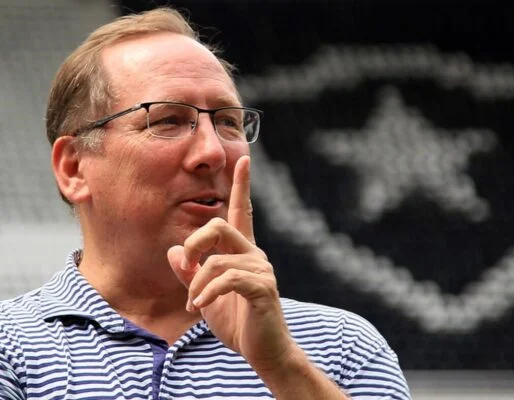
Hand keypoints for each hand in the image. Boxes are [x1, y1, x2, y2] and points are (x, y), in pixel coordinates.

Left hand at [167, 155, 294, 372]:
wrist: (263, 351)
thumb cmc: (237, 322)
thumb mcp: (204, 296)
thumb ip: (189, 274)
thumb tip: (174, 251)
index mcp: (243, 252)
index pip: (242, 212)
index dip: (242, 185)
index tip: (245, 159)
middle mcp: (255, 254)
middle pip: (219, 226)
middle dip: (194, 244)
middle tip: (185, 267)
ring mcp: (261, 269)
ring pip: (216, 260)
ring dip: (196, 283)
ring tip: (193, 303)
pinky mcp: (262, 287)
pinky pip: (227, 278)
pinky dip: (207, 292)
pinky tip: (199, 306)